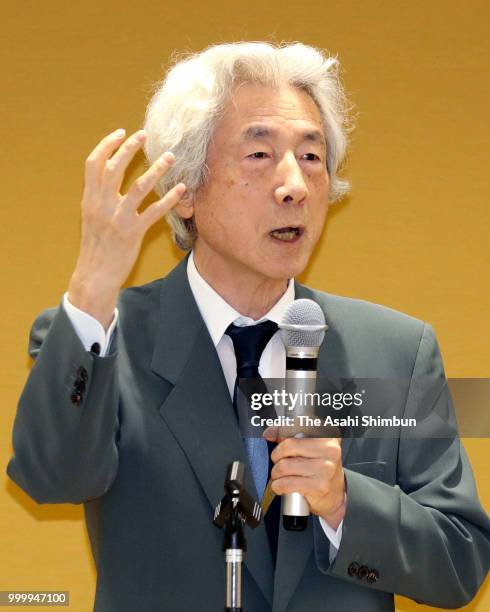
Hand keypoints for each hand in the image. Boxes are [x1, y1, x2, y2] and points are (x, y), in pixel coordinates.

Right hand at [68, 128, 185, 328]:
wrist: (95, 274)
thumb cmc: (95, 245)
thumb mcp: (91, 216)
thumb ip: (99, 195)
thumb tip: (109, 174)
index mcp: (90, 198)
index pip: (93, 163)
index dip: (107, 145)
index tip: (121, 133)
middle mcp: (102, 205)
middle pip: (115, 168)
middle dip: (130, 148)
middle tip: (145, 135)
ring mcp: (118, 219)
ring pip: (139, 187)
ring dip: (156, 169)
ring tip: (169, 157)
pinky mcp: (133, 233)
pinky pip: (155, 212)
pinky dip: (169, 198)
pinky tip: (180, 189)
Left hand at [267, 435, 345, 529]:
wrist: (335, 494)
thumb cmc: (319, 467)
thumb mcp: (309, 446)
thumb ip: (289, 434)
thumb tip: (269, 433)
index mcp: (328, 434)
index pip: (298, 424)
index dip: (282, 430)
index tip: (274, 437)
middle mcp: (329, 449)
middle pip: (288, 445)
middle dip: (276, 455)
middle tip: (278, 460)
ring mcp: (325, 468)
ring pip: (284, 466)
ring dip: (276, 473)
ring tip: (280, 475)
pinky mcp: (319, 486)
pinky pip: (286, 483)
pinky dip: (278, 485)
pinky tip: (282, 485)